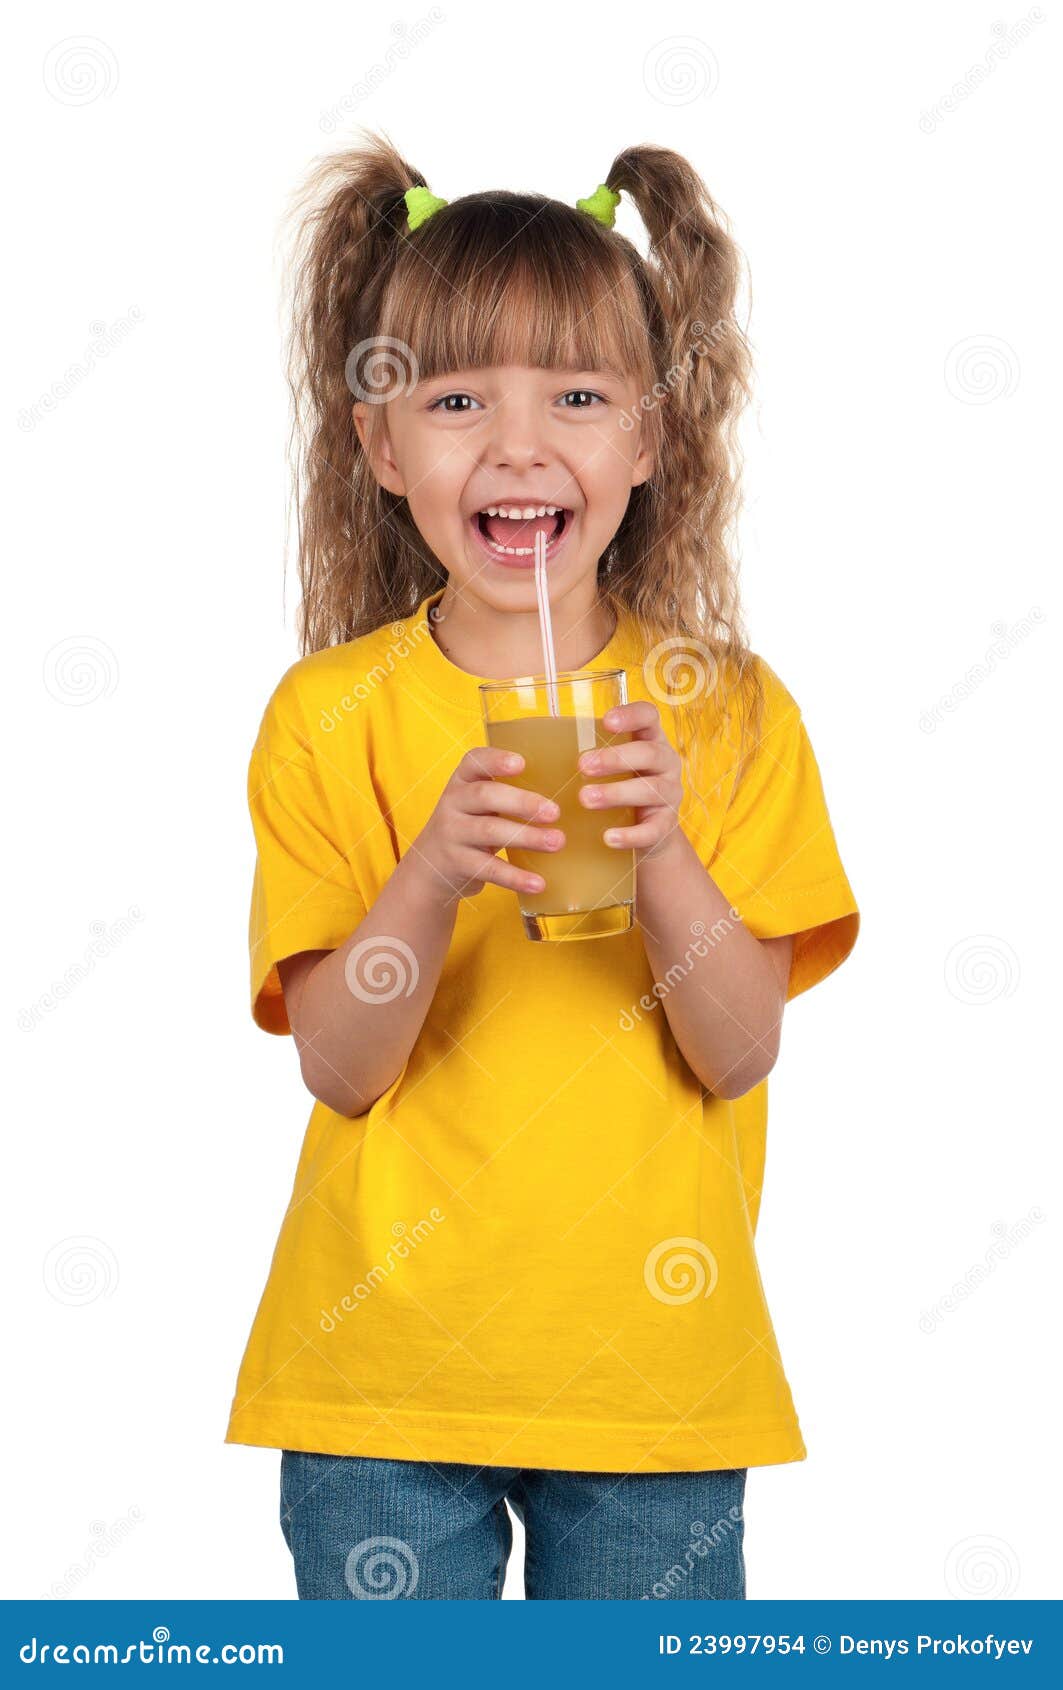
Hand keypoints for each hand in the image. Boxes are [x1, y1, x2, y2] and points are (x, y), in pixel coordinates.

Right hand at [411, 746, 564, 905]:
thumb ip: (508, 793)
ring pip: (489, 831)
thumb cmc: (471, 824)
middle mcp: (453, 802)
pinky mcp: (457, 863)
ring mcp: (452, 833)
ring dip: (526, 837)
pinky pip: (488, 869)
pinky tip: (538, 882)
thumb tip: (571, 794)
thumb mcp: (479, 803)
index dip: (496, 760)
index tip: (521, 763)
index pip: (474, 761)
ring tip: (557, 842)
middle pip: (486, 796)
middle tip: (555, 812)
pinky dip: (515, 877)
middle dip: (522, 802)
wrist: (431, 865)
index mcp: (463, 780)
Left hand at [577, 701, 684, 861]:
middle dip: (615, 758)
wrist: (647, 834)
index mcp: (650, 740)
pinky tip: (608, 838)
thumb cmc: (618, 790)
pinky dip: (630, 835)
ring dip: (616, 793)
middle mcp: (666, 763)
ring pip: (650, 790)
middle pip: (649, 753)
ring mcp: (669, 794)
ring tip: (585, 799)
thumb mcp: (610, 767)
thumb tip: (529, 747)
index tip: (606, 721)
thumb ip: (586, 754)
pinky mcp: (666, 826)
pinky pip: (653, 830)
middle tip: (582, 765)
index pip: (649, 716)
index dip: (631, 715)